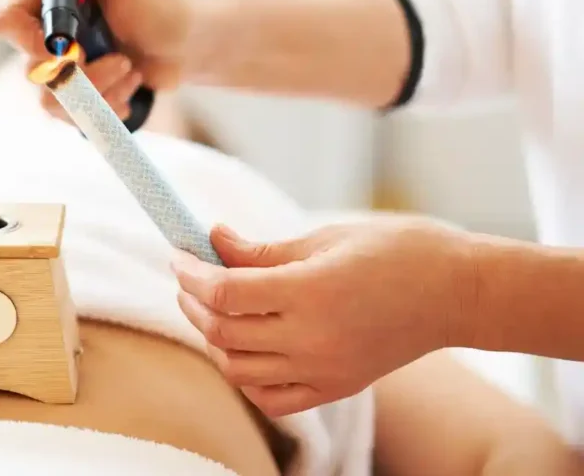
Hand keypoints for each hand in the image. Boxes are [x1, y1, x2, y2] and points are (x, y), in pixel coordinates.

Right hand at [0, 0, 190, 116]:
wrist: (190, 43)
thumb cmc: (160, 2)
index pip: (5, 20)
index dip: (30, 40)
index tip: (70, 44)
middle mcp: (47, 28)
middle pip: (31, 69)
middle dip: (82, 72)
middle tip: (120, 58)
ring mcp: (60, 63)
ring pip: (51, 99)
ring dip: (100, 90)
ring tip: (130, 70)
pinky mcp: (77, 92)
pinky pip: (71, 116)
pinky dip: (106, 106)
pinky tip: (129, 87)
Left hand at [172, 218, 476, 416]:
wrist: (458, 294)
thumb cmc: (398, 251)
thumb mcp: (326, 237)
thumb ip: (263, 250)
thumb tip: (212, 241)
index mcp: (311, 292)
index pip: (224, 292)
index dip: (191, 273)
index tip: (178, 254)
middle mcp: (313, 339)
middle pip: (223, 332)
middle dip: (193, 302)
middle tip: (188, 277)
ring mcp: (324, 370)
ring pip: (238, 369)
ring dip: (212, 338)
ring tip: (210, 308)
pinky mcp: (335, 387)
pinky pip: (271, 398)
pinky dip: (245, 376)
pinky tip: (242, 347)